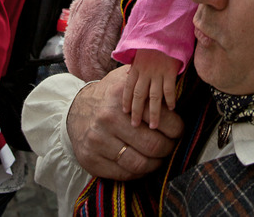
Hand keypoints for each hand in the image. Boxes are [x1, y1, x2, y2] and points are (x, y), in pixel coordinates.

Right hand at [67, 65, 183, 179]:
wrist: (75, 110)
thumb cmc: (109, 96)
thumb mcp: (125, 79)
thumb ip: (147, 81)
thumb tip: (175, 83)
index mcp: (121, 96)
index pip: (160, 117)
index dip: (176, 128)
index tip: (178, 130)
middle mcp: (109, 118)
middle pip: (153, 144)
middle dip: (169, 148)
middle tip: (171, 145)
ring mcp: (99, 141)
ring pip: (140, 163)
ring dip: (156, 163)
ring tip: (160, 156)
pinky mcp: (92, 160)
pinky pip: (124, 174)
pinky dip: (140, 173)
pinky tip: (144, 164)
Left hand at [122, 49, 181, 129]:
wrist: (165, 30)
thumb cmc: (153, 42)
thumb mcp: (140, 52)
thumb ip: (134, 65)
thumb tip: (126, 75)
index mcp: (136, 67)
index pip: (128, 87)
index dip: (126, 101)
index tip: (125, 112)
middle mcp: (145, 71)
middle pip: (139, 95)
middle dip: (136, 112)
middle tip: (134, 126)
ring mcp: (157, 72)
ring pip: (153, 96)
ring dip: (153, 112)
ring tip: (153, 126)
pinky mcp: (170, 71)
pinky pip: (169, 89)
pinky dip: (169, 100)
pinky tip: (171, 109)